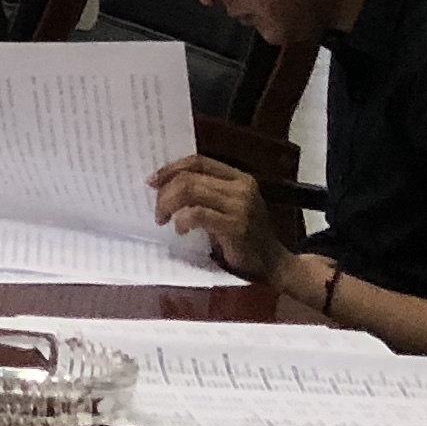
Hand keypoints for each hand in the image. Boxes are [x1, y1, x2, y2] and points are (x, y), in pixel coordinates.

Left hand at [148, 153, 293, 284]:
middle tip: (157, 210)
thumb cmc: (245, 237)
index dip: (171, 168)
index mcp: (239, 178)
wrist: (274, 264)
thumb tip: (163, 185)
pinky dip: (183, 219)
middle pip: (190, 177)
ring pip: (190, 191)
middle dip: (165, 192)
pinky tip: (180, 229)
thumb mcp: (227, 207)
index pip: (198, 161)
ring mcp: (241, 206)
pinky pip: (198, 213)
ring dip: (168, 205)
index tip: (152, 181)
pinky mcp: (237, 226)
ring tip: (163, 219)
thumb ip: (205, 193)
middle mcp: (242, 187)